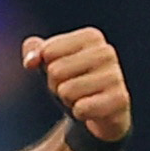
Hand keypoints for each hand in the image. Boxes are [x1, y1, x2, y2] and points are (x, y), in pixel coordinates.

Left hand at [24, 28, 130, 144]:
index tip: (64, 73)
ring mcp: (115, 75)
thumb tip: (30, 61)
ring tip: (82, 98)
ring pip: (67, 91)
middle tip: (72, 89)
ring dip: (68, 100)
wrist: (98, 112)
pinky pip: (81, 108)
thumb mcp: (49, 62)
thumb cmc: (71, 81)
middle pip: (56, 71)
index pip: (48, 51)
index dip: (47, 67)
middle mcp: (106, 52)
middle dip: (56, 86)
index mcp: (91, 37)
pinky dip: (80, 113)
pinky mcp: (119, 99)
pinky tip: (91, 110)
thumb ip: (33, 51)